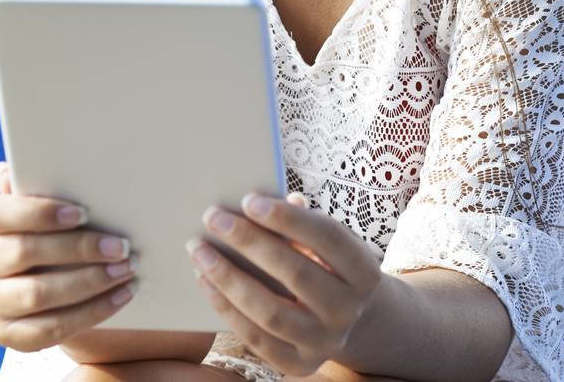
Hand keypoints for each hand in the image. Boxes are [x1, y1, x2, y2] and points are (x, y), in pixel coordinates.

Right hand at [0, 161, 138, 351]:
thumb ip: (35, 186)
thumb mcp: (44, 206)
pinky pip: (50, 329)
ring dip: (89, 282)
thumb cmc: (50, 229)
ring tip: (126, 270)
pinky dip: (92, 312)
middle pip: (23, 254)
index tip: (82, 213)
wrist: (49, 277)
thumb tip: (9, 169)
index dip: (39, 213)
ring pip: (37, 295)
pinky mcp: (6, 334)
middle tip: (121, 246)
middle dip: (77, 249)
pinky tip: (121, 295)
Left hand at [185, 191, 383, 375]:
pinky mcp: (298, 364)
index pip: (328, 237)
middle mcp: (349, 310)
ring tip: (199, 250)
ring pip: (271, 311)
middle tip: (212, 217)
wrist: (349, 321)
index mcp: (364, 272)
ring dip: (228, 278)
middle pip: (296, 273)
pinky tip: (206, 281)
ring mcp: (324, 342)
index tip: (248, 200)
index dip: (288, 218)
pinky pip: (256, 339)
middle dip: (249, 241)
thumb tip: (262, 202)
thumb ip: (301, 222)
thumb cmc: (327, 267)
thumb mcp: (328, 244)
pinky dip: (227, 309)